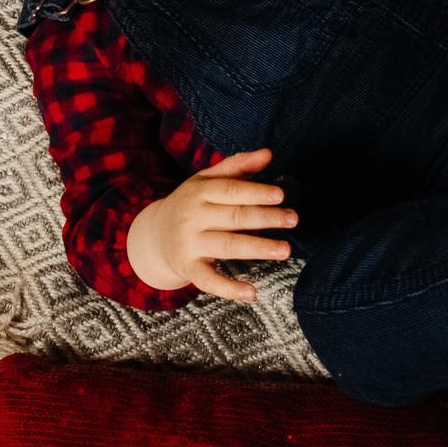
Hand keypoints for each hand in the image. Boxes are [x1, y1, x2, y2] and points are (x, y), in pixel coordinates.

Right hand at [124, 148, 297, 303]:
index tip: (280, 195)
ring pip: (227, 246)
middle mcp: (194, 217)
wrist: (153, 236)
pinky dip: (230, 289)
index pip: (231, 190)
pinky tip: (252, 293)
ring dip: (258, 248)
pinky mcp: (189, 269)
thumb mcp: (206, 180)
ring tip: (285, 250)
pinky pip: (209, 281)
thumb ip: (237, 166)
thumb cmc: (190, 204)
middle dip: (266, 218)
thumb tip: (268, 153)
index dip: (256, 192)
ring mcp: (191, 244)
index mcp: (200, 192)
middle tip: (293, 218)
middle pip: (234, 217)